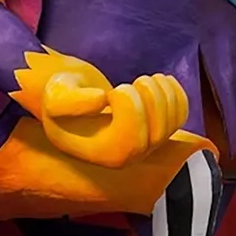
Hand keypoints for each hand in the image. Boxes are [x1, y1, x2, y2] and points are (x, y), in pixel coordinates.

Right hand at [13, 49, 191, 167]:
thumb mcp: (55, 96)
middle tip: (133, 82)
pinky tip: (160, 80)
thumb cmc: (64, 99)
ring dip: (163, 91)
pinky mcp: (162, 128)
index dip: (129, 107)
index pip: (131, 139)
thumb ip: (69, 100)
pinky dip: (176, 92)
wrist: (77, 101)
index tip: (113, 92)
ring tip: (143, 79)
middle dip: (150, 97)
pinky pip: (181, 113)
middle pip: (156, 131)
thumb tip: (100, 101)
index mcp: (103, 153)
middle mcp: (129, 156)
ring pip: (172, 120)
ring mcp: (149, 143)